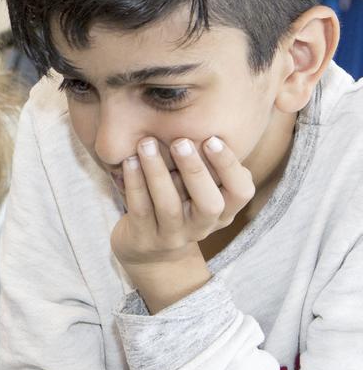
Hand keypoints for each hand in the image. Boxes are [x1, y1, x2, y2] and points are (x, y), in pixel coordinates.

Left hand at [111, 135, 253, 311]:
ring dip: (157, 172)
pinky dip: (134, 183)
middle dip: (195, 170)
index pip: (241, 192)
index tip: (212, 139)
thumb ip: (209, 165)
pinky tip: (129, 161)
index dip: (230, 167)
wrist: (150, 253)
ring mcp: (172, 237)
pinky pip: (140, 209)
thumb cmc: (180, 206)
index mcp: (224, 212)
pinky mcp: (144, 239)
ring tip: (147, 144)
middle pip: (208, 204)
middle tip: (180, 141)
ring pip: (168, 206)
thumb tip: (211, 116)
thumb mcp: (201, 189)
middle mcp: (202, 227)